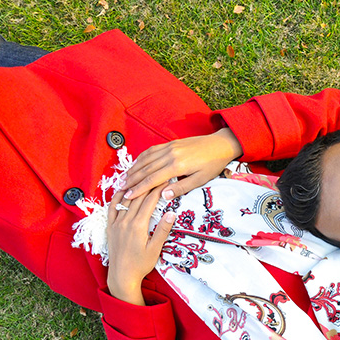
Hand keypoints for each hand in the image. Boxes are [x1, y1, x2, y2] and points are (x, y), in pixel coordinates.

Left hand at [105, 187, 175, 304]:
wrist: (122, 275)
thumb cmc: (141, 264)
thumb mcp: (155, 248)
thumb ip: (163, 230)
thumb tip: (171, 213)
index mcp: (138, 226)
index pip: (149, 202)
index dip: (159, 190)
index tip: (167, 181)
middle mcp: (125, 221)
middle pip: (138, 197)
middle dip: (149, 185)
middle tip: (158, 176)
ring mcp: (116, 222)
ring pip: (125, 199)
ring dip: (134, 188)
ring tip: (144, 179)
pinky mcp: (110, 226)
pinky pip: (112, 207)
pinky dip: (117, 196)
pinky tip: (122, 189)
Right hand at [121, 128, 242, 200]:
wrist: (220, 144)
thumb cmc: (212, 164)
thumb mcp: (200, 180)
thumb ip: (181, 188)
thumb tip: (163, 196)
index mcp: (177, 166)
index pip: (152, 179)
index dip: (138, 189)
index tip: (128, 195)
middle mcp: (170, 155)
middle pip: (145, 169)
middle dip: (131, 179)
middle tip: (119, 188)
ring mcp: (169, 147)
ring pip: (146, 159)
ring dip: (133, 169)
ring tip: (123, 178)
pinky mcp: (170, 143)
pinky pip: (151, 150)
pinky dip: (141, 158)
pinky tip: (135, 164)